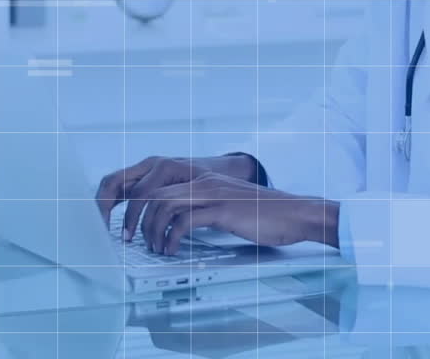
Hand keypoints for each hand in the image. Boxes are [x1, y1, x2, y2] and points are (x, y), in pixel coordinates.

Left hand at [139, 172, 338, 254]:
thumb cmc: (265, 215)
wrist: (295, 213)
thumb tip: (179, 225)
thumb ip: (204, 208)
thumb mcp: (228, 206)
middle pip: (154, 193)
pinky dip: (172, 237)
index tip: (133, 225)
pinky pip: (184, 221)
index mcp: (204, 179)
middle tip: (134, 240)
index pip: (159, 184)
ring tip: (155, 248)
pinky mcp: (222, 210)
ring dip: (152, 229)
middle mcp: (204, 182)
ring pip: (164, 205)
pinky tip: (173, 250)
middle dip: (136, 218)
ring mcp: (213, 194)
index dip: (139, 204)